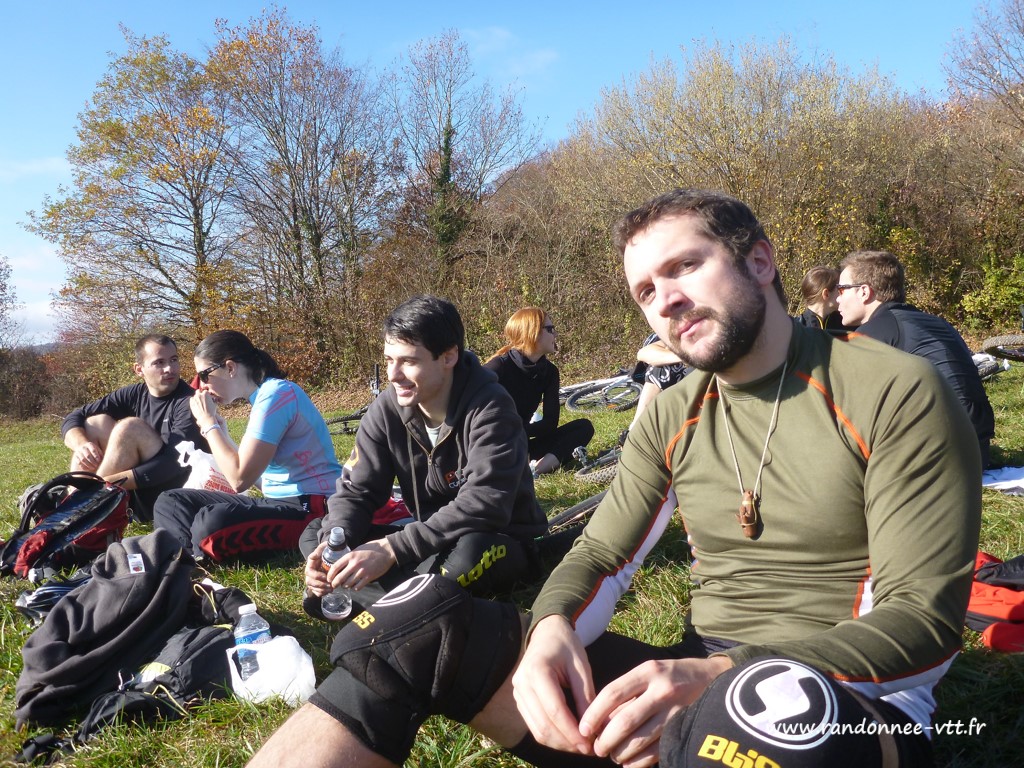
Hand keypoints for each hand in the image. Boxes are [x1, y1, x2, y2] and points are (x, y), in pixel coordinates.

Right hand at [73, 441, 102, 471]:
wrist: (82, 446)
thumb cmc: (93, 449)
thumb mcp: (97, 449)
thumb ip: (100, 453)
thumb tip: (103, 459)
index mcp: (90, 445)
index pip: (93, 450)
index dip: (96, 456)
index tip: (99, 460)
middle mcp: (83, 448)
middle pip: (87, 455)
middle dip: (93, 461)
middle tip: (96, 465)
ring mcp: (78, 452)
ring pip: (83, 459)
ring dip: (88, 465)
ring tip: (93, 468)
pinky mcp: (75, 456)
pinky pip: (79, 462)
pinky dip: (83, 466)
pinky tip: (88, 469)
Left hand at [190, 390, 219, 429]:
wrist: (206, 417)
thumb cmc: (211, 411)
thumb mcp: (214, 404)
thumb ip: (213, 399)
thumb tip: (213, 398)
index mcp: (206, 394)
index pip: (205, 391)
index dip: (206, 394)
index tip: (206, 397)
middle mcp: (200, 395)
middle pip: (198, 391)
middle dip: (200, 393)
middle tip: (201, 398)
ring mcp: (195, 398)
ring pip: (195, 395)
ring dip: (196, 397)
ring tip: (199, 402)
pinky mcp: (191, 403)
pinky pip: (191, 399)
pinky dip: (193, 400)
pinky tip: (196, 404)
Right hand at [304, 542, 332, 595]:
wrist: (329, 557)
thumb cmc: (326, 553)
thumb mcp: (323, 549)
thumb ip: (319, 550)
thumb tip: (313, 556)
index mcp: (310, 565)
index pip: (309, 572)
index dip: (317, 576)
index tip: (326, 577)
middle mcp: (309, 574)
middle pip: (310, 582)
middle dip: (320, 585)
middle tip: (330, 585)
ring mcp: (311, 580)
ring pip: (313, 588)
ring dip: (322, 590)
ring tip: (331, 589)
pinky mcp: (315, 586)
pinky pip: (316, 592)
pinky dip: (322, 593)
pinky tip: (329, 591)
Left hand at [326, 538, 395, 589]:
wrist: (386, 551)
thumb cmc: (372, 548)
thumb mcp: (358, 549)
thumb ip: (349, 557)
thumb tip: (340, 565)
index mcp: (350, 556)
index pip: (335, 567)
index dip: (330, 575)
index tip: (329, 579)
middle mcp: (354, 564)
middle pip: (339, 578)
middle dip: (335, 584)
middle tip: (334, 585)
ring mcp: (362, 571)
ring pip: (348, 584)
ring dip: (345, 586)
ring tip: (346, 585)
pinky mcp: (369, 577)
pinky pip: (357, 587)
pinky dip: (354, 588)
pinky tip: (355, 586)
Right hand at [512, 615, 595, 754]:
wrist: (547, 633)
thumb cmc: (567, 646)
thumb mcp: (581, 667)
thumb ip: (585, 697)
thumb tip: (592, 730)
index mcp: (537, 671)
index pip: (555, 711)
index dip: (572, 732)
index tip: (590, 744)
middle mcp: (522, 684)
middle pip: (543, 725)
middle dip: (567, 742)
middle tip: (588, 750)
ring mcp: (517, 693)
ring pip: (537, 730)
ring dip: (559, 743)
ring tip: (581, 747)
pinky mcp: (520, 700)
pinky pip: (534, 725)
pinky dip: (551, 736)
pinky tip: (568, 739)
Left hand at [579, 656, 732, 767]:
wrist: (716, 679)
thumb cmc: (673, 676)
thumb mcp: (651, 672)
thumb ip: (628, 692)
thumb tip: (600, 721)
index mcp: (648, 671)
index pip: (612, 694)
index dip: (593, 714)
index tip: (583, 729)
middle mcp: (662, 690)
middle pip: (624, 721)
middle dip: (606, 739)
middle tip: (597, 748)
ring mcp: (676, 710)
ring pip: (640, 739)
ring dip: (621, 753)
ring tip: (614, 756)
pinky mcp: (686, 728)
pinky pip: (657, 751)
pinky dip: (639, 762)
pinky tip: (630, 763)